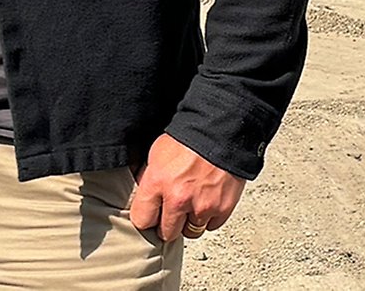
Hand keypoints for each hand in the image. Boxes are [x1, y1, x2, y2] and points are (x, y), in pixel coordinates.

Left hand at [127, 134, 245, 242]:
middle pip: (166, 233)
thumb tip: (141, 195)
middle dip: (167, 224)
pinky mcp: (222, 209)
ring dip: (189, 222)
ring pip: (190, 232)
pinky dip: (209, 217)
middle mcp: (179, 199)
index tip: (150, 214)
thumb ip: (147, 178)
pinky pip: (211, 225)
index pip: (142, 221)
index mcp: (157, 183)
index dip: (146, 217)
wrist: (220, 130)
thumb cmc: (187, 138)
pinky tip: (207, 200)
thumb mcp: (155, 152)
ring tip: (191, 203)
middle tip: (172, 210)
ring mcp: (202, 206)